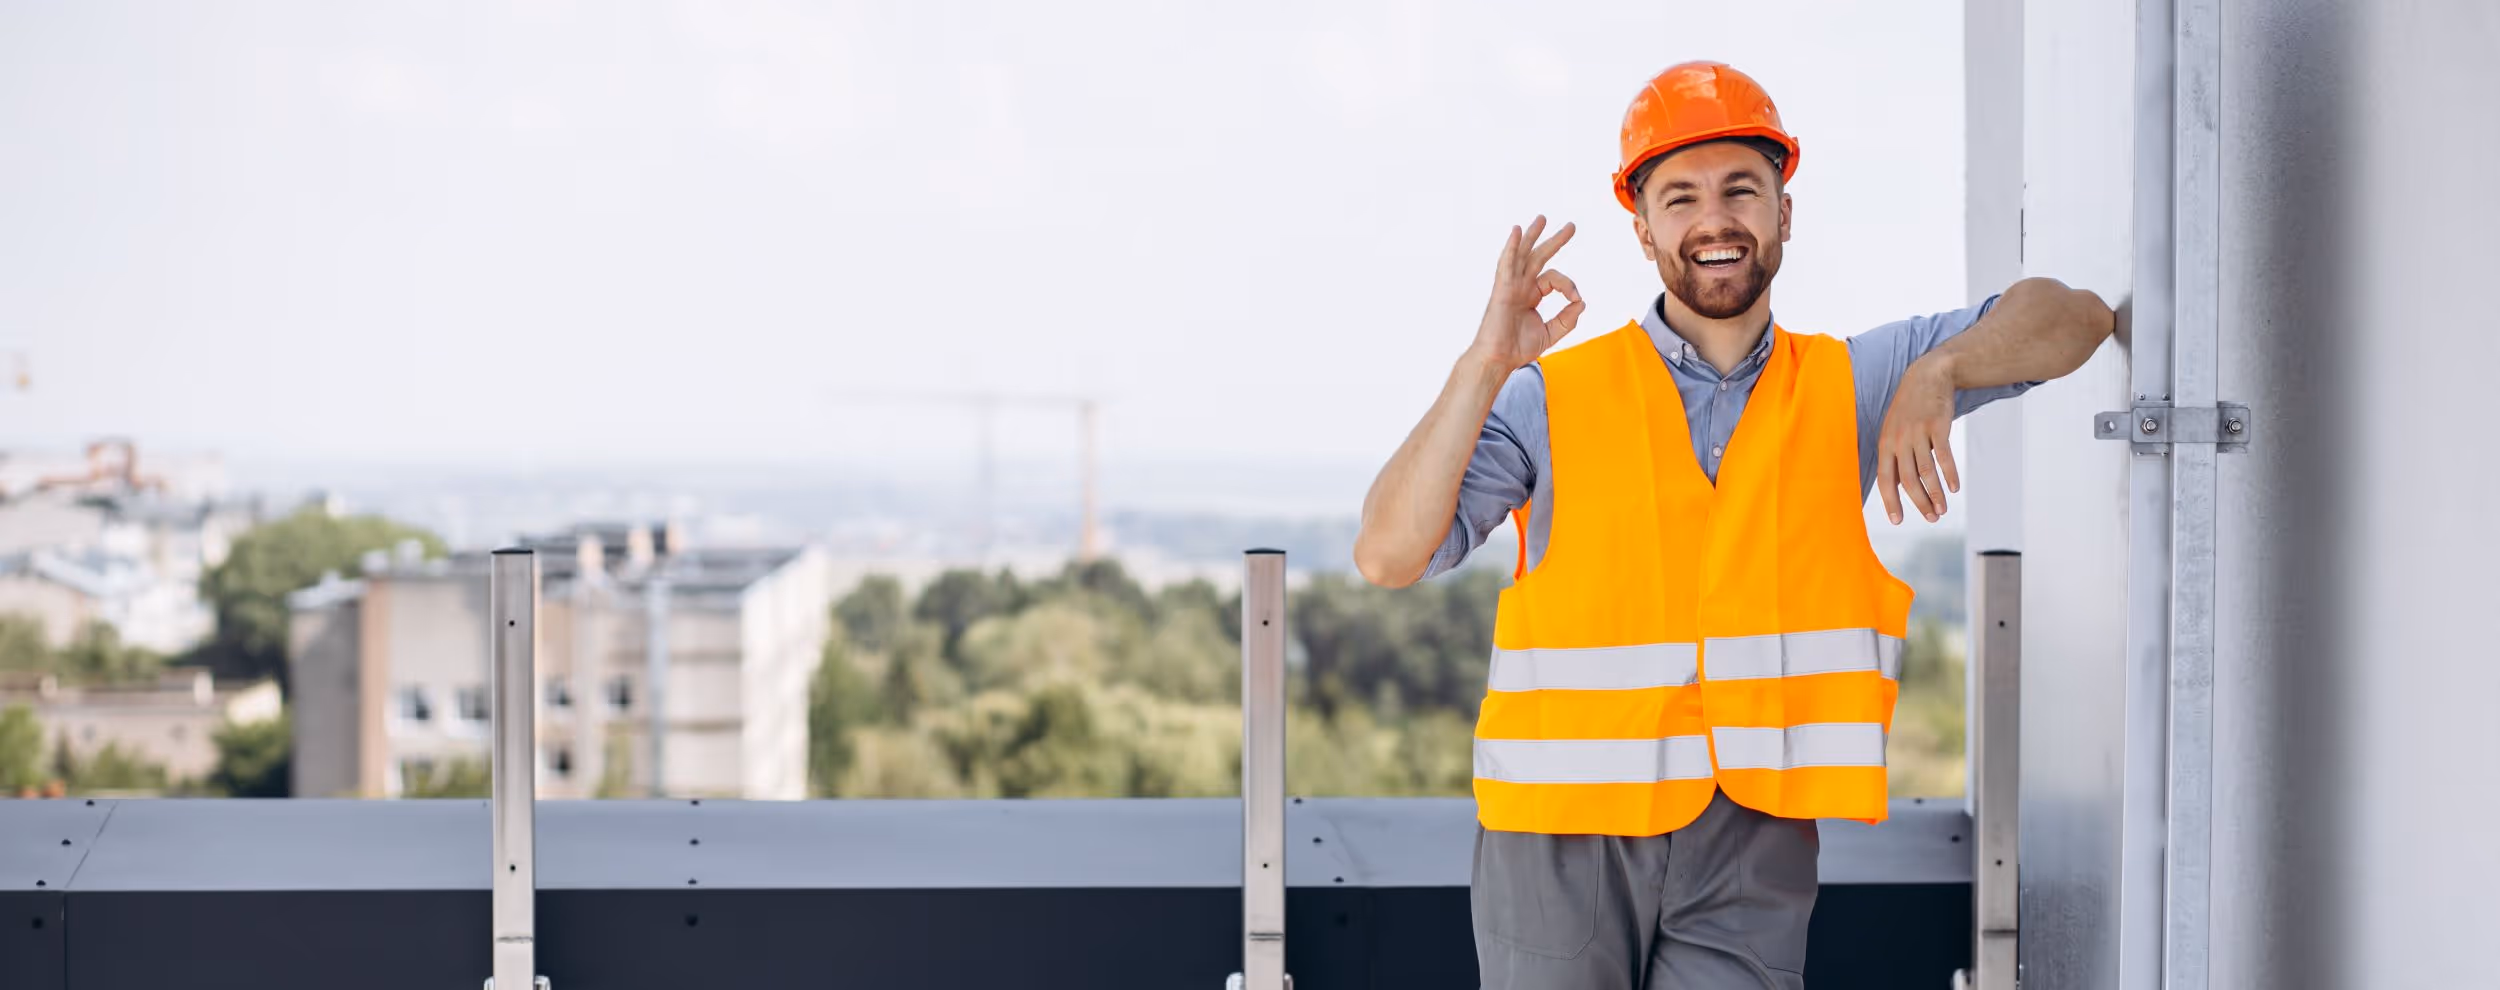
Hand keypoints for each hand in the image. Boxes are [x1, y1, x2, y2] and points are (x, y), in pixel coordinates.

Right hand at [1467, 216, 1583, 372]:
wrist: (1498, 360)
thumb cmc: (1517, 349)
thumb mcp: (1551, 333)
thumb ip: (1567, 318)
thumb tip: (1581, 302)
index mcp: (1530, 295)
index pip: (1554, 279)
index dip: (1569, 286)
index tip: (1576, 300)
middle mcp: (1520, 287)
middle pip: (1538, 257)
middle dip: (1554, 241)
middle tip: (1571, 226)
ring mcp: (1510, 286)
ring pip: (1523, 255)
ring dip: (1532, 235)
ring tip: (1542, 219)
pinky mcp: (1502, 289)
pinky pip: (1507, 264)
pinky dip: (1511, 247)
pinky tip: (1516, 232)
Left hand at [1876, 357, 1958, 523]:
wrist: (1927, 376)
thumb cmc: (1910, 408)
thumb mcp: (1894, 429)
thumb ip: (1896, 456)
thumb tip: (1900, 485)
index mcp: (1885, 443)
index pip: (1886, 479)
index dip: (1891, 501)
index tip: (1897, 520)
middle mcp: (1899, 440)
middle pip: (1908, 480)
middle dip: (1919, 503)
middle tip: (1930, 518)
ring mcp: (1918, 433)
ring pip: (1926, 472)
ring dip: (1936, 494)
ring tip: (1942, 509)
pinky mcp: (1937, 427)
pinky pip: (1944, 456)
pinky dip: (1949, 474)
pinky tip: (1954, 488)